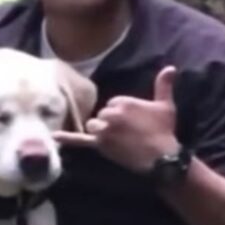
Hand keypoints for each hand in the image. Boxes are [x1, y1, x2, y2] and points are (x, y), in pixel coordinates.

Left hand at [53, 65, 180, 172]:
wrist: (162, 157)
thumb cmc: (164, 131)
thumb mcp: (165, 106)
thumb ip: (164, 85)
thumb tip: (171, 67)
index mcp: (123, 101)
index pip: (114, 103)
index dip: (123, 114)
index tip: (135, 122)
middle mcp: (111, 113)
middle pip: (103, 114)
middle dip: (112, 122)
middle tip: (129, 133)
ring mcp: (104, 129)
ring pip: (94, 125)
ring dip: (101, 130)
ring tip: (117, 138)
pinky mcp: (100, 144)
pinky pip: (80, 140)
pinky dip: (67, 138)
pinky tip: (53, 136)